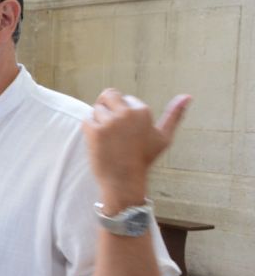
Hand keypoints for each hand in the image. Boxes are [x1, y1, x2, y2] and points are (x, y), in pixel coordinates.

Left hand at [83, 90, 190, 211]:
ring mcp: (110, 122)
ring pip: (97, 108)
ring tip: (108, 138)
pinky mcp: (95, 131)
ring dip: (99, 120)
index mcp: (143, 111)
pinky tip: (100, 142)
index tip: (127, 132)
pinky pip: (87, 120)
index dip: (124, 114)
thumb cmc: (143, 159)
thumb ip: (174, 115)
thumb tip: (187, 96)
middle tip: (111, 127)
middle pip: (108, 95)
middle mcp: (126, 114)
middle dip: (107, 107)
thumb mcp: (164, 137)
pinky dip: (90, 129)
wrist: (124, 181)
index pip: (126, 98)